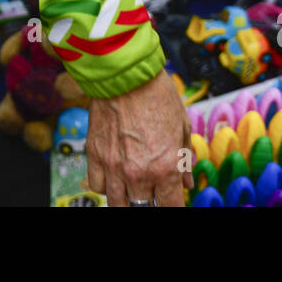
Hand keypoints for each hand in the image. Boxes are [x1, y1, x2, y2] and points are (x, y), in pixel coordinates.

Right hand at [85, 70, 192, 206]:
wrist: (125, 74)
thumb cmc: (157, 94)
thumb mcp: (182, 125)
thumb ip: (185, 158)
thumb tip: (186, 181)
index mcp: (166, 167)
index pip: (171, 206)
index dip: (173, 206)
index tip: (172, 200)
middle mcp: (140, 173)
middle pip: (143, 207)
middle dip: (151, 202)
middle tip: (153, 191)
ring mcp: (114, 167)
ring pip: (118, 203)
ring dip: (127, 199)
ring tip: (133, 190)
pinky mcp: (95, 156)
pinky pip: (97, 186)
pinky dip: (106, 186)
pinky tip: (114, 176)